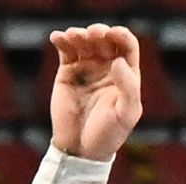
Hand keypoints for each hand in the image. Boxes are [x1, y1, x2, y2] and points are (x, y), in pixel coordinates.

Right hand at [48, 25, 142, 161]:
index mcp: (126, 74)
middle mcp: (108, 67)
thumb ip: (128, 87)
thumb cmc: (108, 135)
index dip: (121, 35)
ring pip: (84, 42)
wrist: (80, 150)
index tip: (113, 33)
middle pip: (105, 39)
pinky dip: (62, 40)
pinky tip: (57, 37)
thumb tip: (117, 61)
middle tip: (93, 34)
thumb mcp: (126, 114)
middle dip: (99, 32)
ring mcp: (87, 67)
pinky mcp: (68, 72)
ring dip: (79, 34)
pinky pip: (66, 51)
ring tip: (72, 35)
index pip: (126, 45)